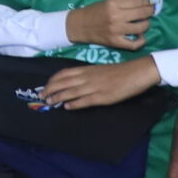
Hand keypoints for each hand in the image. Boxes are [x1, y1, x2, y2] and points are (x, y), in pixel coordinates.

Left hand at [37, 56, 161, 109]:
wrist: (136, 72)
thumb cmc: (119, 71)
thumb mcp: (100, 70)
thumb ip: (87, 75)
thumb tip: (74, 81)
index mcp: (87, 70)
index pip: (64, 74)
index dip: (53, 80)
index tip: (45, 85)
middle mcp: (88, 77)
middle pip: (64, 82)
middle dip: (51, 89)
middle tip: (41, 96)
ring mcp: (95, 87)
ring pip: (72, 92)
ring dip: (59, 97)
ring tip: (49, 102)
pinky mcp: (103, 97)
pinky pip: (85, 100)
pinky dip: (75, 103)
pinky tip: (67, 107)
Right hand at [64, 0, 154, 51]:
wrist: (79, 25)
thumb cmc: (94, 11)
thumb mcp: (107, 2)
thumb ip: (123, 3)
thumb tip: (142, 4)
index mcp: (113, 3)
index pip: (137, 1)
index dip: (146, 1)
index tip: (148, 2)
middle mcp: (116, 16)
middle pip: (142, 13)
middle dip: (150, 11)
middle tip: (151, 10)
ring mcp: (116, 30)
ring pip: (141, 27)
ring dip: (146, 24)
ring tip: (145, 22)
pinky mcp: (115, 42)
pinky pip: (134, 44)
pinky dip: (141, 41)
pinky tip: (141, 36)